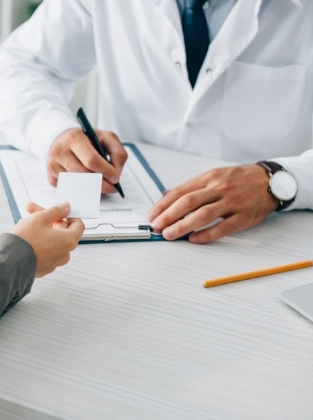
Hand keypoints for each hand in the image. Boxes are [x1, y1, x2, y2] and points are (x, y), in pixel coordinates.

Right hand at [11, 202, 84, 277]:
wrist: (9, 262)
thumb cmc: (26, 241)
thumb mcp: (40, 218)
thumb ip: (55, 211)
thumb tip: (66, 207)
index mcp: (69, 240)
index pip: (78, 225)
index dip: (68, 215)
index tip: (57, 211)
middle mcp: (65, 254)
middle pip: (62, 231)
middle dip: (48, 219)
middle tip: (32, 210)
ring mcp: (54, 262)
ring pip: (51, 240)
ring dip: (41, 229)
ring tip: (24, 223)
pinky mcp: (44, 267)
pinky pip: (45, 251)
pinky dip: (38, 243)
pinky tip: (26, 237)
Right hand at [47, 128, 127, 192]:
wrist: (60, 139)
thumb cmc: (85, 139)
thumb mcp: (105, 137)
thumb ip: (117, 152)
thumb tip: (116, 172)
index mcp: (74, 138)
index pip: (91, 160)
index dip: (105, 171)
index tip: (115, 178)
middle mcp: (60, 151)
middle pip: (84, 175)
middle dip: (102, 184)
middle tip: (112, 187)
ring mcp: (53, 166)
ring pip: (77, 184)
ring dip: (92, 188)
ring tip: (101, 184)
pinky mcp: (50, 177)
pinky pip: (70, 189)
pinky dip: (81, 189)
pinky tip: (86, 183)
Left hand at [147, 164, 277, 243]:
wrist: (271, 180)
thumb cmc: (239, 179)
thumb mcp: (213, 176)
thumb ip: (190, 187)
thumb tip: (165, 195)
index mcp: (208, 178)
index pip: (180, 191)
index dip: (163, 205)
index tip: (151, 215)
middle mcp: (218, 188)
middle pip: (188, 202)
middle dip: (168, 215)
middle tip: (156, 226)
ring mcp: (232, 202)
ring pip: (203, 214)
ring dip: (183, 226)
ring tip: (169, 234)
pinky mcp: (244, 216)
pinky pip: (223, 227)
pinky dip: (207, 234)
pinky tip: (194, 239)